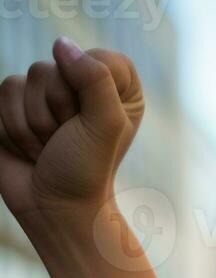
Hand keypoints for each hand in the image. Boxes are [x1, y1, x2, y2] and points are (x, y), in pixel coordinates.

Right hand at [0, 37, 142, 226]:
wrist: (54, 207)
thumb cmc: (87, 170)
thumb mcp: (105, 124)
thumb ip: (94, 79)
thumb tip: (62, 45)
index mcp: (117, 87)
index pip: (99, 58)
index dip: (91, 91)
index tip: (96, 123)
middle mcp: (81, 85)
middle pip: (51, 70)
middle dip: (55, 114)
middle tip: (67, 141)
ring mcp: (44, 94)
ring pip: (20, 83)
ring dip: (32, 126)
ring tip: (48, 148)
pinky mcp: (13, 106)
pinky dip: (11, 129)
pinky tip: (28, 148)